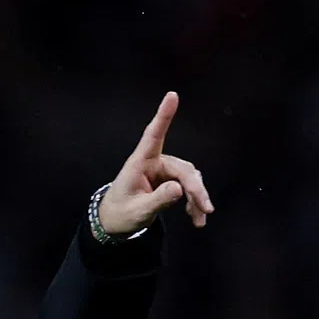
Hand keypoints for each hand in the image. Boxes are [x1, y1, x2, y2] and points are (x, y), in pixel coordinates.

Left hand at [97, 90, 213, 235]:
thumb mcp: (138, 212)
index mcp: (139, 163)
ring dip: (197, 197)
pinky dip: (193, 201)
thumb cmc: (120, 214)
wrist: (113, 222)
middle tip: (205, 209)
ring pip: (189, 178)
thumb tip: (179, 189)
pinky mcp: (168, 180)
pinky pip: (187, 186)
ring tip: (200, 219)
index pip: (153, 135)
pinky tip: (196, 215)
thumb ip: (158, 200)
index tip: (172, 95)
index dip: (163, 116)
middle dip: (195, 189)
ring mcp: (162, 170)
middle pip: (182, 169)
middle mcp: (153, 162)